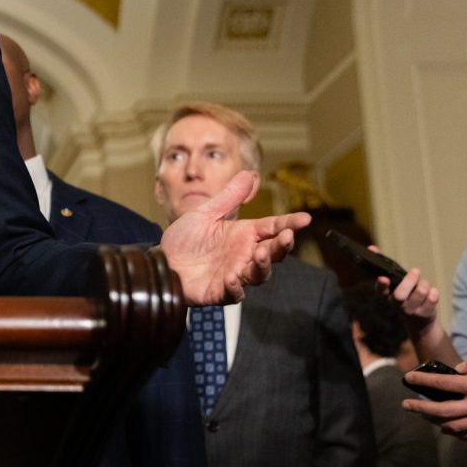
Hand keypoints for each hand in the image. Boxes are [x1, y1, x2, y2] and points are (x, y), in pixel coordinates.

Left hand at [159, 171, 308, 304]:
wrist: (161, 261)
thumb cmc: (185, 239)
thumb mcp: (205, 213)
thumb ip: (228, 198)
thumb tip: (250, 174)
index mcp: (244, 235)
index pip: (272, 228)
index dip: (289, 224)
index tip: (305, 219)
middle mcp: (244, 255)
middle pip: (273, 253)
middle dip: (282, 246)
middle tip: (285, 237)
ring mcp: (235, 274)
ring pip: (259, 274)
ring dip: (262, 265)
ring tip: (259, 254)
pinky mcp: (220, 292)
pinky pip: (234, 293)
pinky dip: (235, 287)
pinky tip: (232, 277)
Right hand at [378, 254, 439, 336]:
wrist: (420, 324)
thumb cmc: (407, 297)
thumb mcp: (396, 284)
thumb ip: (387, 267)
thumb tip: (371, 247)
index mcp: (388, 296)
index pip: (380, 291)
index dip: (381, 285)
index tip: (383, 278)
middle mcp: (397, 305)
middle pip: (400, 294)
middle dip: (409, 280)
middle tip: (415, 271)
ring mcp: (411, 311)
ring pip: (420, 292)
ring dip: (424, 284)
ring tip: (424, 284)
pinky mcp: (425, 314)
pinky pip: (433, 297)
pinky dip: (434, 292)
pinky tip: (431, 295)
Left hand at [402, 353, 466, 442]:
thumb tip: (457, 370)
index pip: (441, 383)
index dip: (421, 381)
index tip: (407, 378)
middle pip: (440, 411)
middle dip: (419, 408)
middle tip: (406, 405)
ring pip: (453, 428)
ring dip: (436, 422)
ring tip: (427, 415)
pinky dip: (458, 433)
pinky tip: (452, 428)